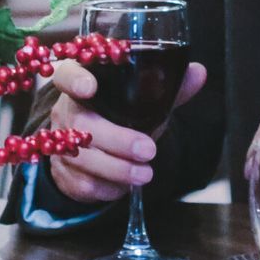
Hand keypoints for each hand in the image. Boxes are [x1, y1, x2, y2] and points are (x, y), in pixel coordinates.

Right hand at [45, 59, 207, 202]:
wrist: (93, 151)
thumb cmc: (118, 117)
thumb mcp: (142, 103)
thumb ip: (169, 89)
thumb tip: (199, 72)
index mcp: (82, 85)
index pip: (67, 74)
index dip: (75, 79)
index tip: (90, 87)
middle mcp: (65, 112)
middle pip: (81, 124)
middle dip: (117, 139)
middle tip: (148, 149)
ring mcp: (60, 144)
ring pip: (83, 158)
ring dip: (117, 169)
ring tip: (145, 174)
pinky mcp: (63, 174)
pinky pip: (84, 184)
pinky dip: (108, 188)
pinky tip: (124, 186)